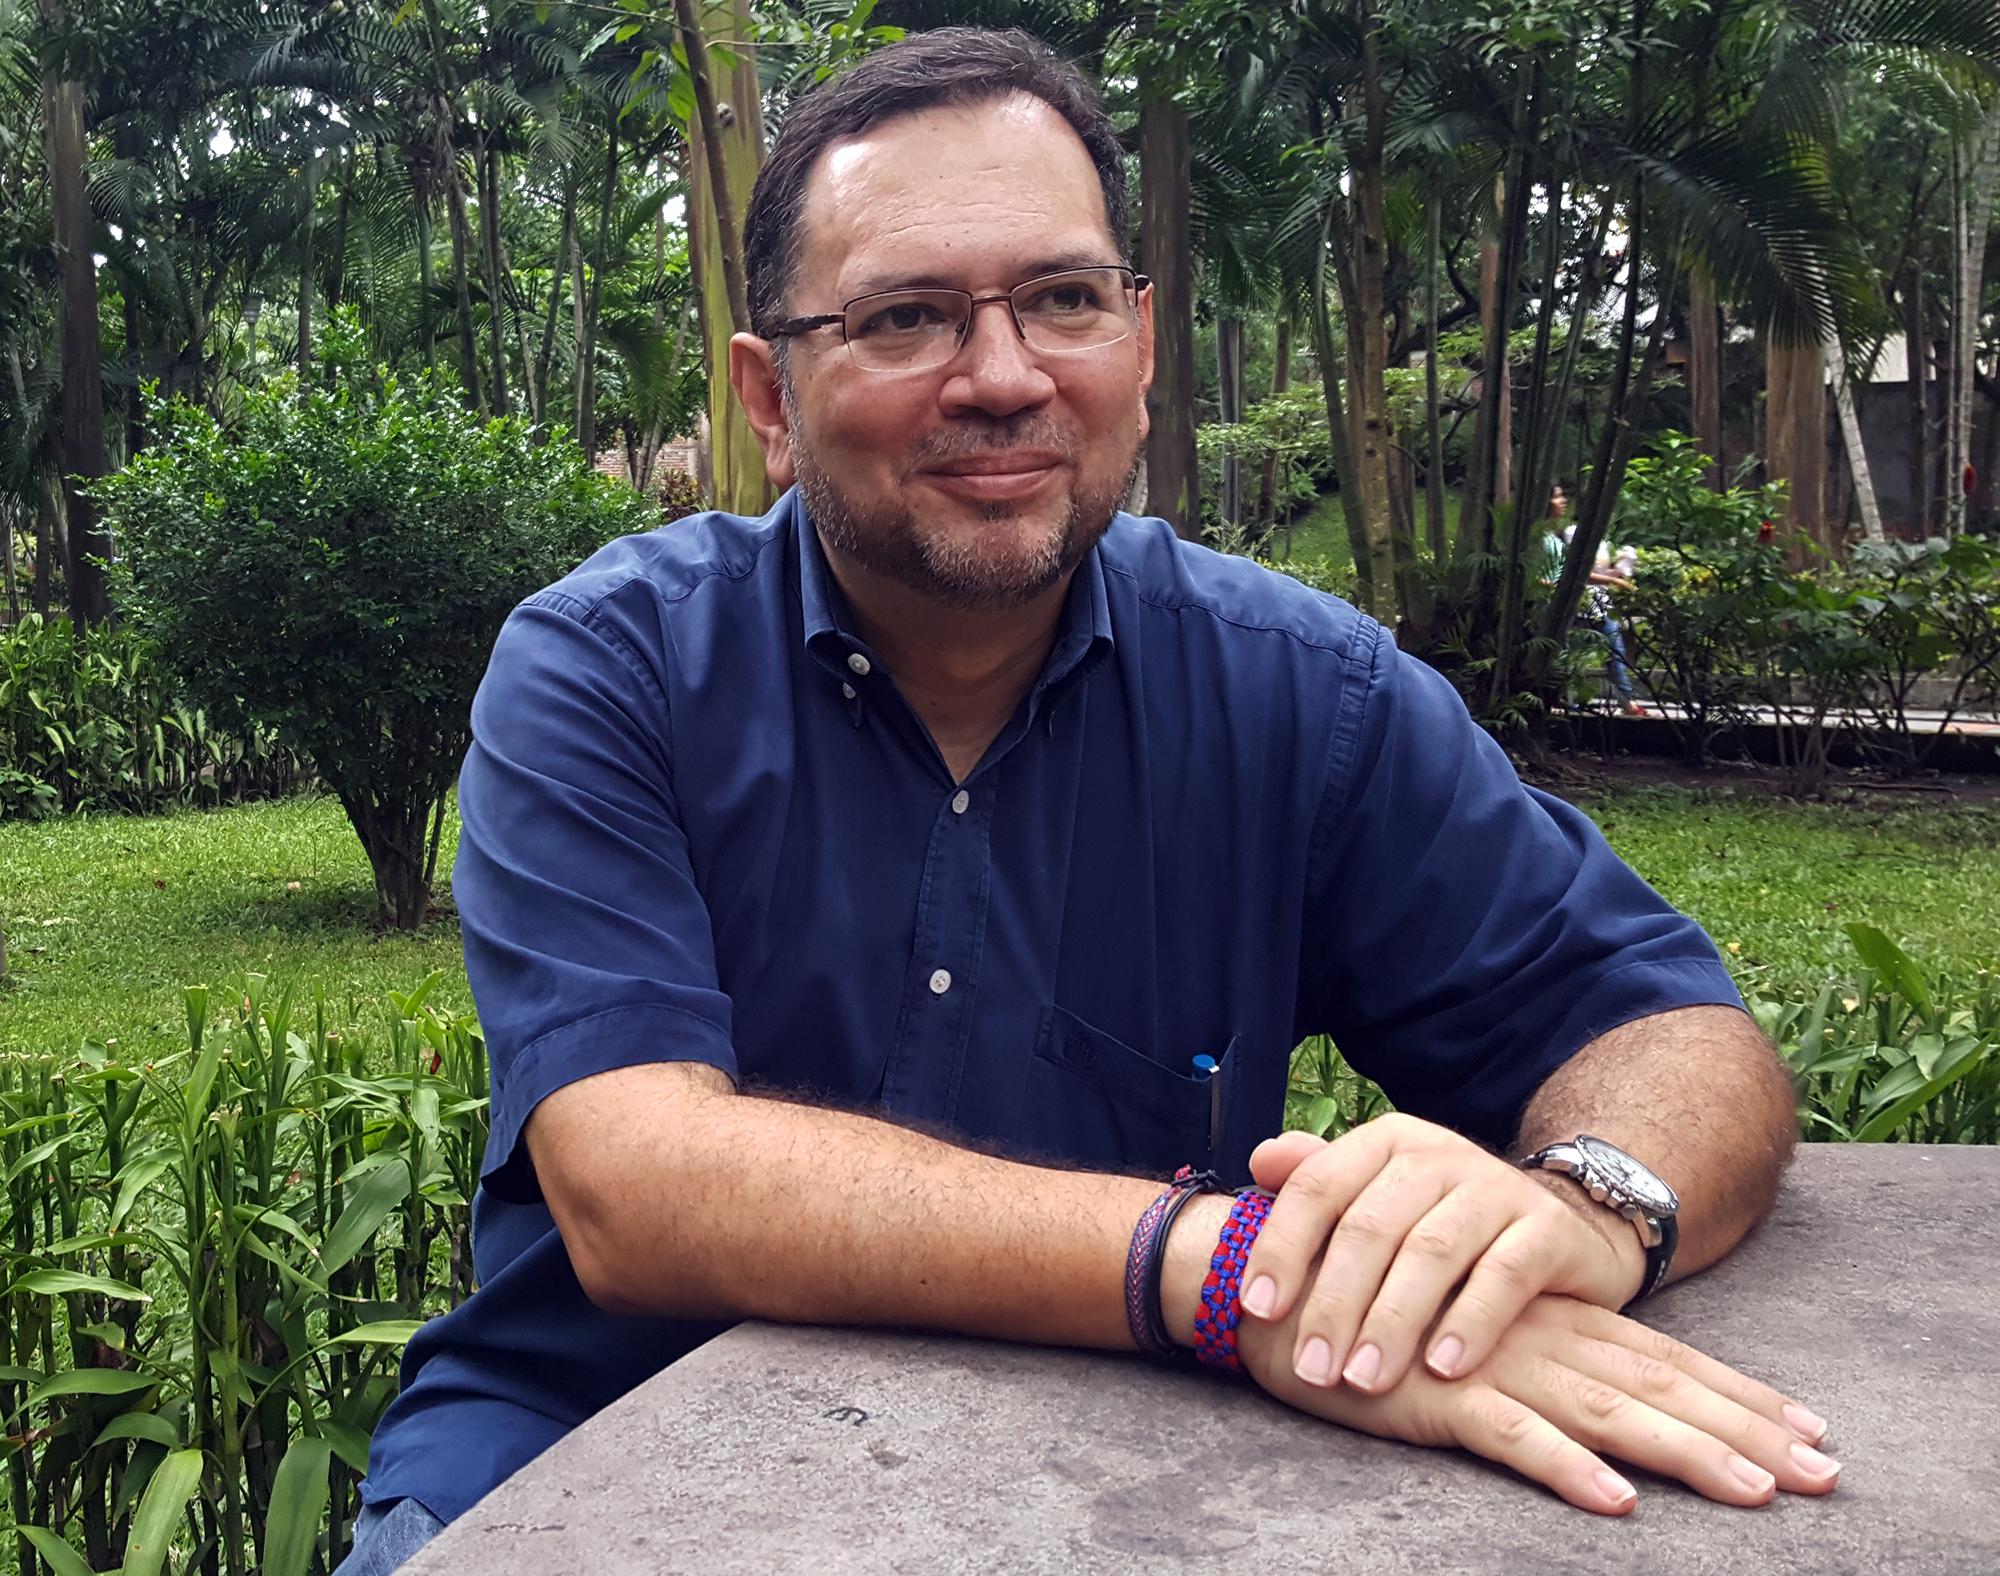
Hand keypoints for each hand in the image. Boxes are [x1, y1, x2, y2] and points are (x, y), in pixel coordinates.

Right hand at [1238, 1288, 1840, 1514]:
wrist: (1268, 1285)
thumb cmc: (1366, 1314)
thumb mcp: (1457, 1333)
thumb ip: (1517, 1351)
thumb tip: (1587, 1406)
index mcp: (1544, 1321)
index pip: (1661, 1359)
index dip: (1737, 1394)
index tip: (1810, 1432)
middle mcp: (1533, 1339)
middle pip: (1657, 1387)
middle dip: (1745, 1430)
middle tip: (1826, 1475)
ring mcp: (1487, 1365)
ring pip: (1605, 1413)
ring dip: (1684, 1453)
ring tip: (1755, 1493)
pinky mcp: (1434, 1395)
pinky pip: (1509, 1437)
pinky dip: (1562, 1467)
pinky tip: (1614, 1502)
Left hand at [1239, 1117, 1642, 1394]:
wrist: (1559, 1227)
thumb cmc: (1445, 1224)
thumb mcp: (1382, 1198)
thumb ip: (1319, 1181)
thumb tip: (1260, 1161)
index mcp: (1386, 1142)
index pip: (1318, 1186)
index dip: (1281, 1246)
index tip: (1256, 1309)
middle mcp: (1439, 1154)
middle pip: (1370, 1226)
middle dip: (1334, 1303)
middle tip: (1312, 1368)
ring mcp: (1497, 1187)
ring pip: (1431, 1252)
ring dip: (1392, 1321)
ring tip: (1365, 1379)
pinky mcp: (1548, 1228)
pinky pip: (1504, 1276)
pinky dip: (1470, 1323)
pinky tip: (1442, 1367)